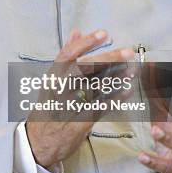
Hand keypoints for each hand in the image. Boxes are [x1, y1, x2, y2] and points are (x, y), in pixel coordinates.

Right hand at [26, 29, 134, 168]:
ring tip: (132, 68)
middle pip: (84, 69)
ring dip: (117, 77)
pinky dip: (116, 98)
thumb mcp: (52, 79)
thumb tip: (76, 31)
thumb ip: (66, 55)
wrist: (38, 141)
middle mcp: (59, 89)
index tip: (104, 33)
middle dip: (108, 58)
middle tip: (127, 51)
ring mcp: (69, 106)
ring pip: (95, 87)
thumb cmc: (48, 106)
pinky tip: (128, 90)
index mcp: (53, 76)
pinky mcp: (79, 122)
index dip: (86, 43)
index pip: (68, 54)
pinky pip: (101, 107)